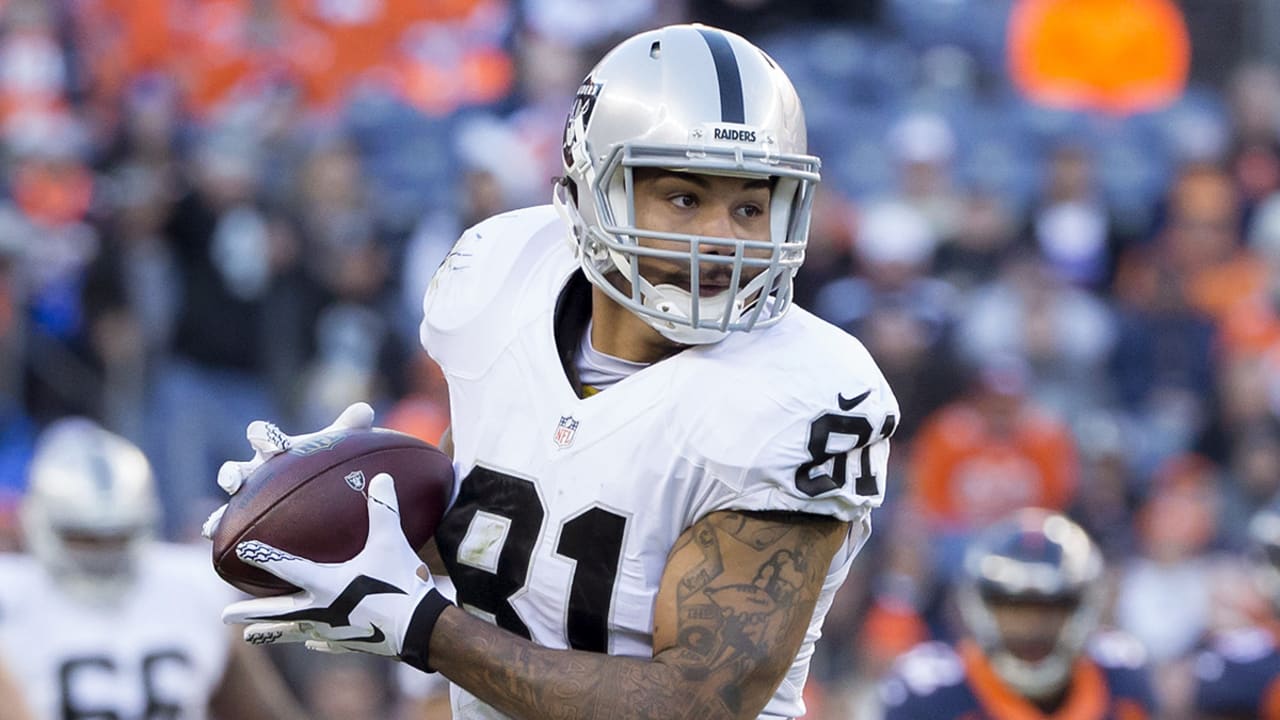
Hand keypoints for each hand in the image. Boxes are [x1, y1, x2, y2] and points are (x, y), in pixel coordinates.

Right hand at [201, 402, 375, 538]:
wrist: (316, 489)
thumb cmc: (322, 462)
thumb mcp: (336, 447)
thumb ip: (349, 428)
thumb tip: (363, 410)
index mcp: (273, 449)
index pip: (262, 437)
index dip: (262, 437)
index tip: (268, 443)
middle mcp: (255, 470)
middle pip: (236, 469)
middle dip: (231, 474)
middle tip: (233, 483)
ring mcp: (247, 496)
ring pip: (228, 506)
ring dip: (219, 514)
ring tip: (212, 526)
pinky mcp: (245, 518)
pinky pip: (229, 527)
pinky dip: (221, 533)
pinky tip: (216, 544)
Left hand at [221, 473, 449, 668]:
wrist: (422, 629)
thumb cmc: (402, 584)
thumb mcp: (392, 543)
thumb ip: (383, 510)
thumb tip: (381, 478)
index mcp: (326, 583)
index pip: (286, 568)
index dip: (264, 557)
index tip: (241, 551)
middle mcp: (322, 609)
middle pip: (278, 610)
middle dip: (250, 612)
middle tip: (223, 615)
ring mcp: (332, 630)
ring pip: (294, 630)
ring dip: (271, 631)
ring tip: (249, 635)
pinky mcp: (348, 643)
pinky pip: (324, 641)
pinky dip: (314, 639)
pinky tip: (310, 640)